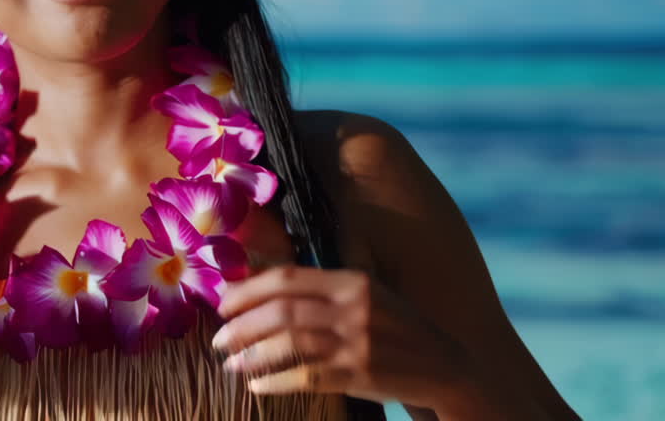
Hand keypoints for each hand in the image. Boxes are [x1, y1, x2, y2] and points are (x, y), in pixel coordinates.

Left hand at [212, 265, 470, 409]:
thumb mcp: (366, 294)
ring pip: (290, 344)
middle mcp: (355, 308)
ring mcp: (358, 343)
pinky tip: (257, 385)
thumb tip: (261, 282)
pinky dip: (275, 382)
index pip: (288, 278)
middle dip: (242, 324)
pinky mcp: (360, 375)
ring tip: (230, 363)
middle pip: (283, 311)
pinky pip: (306, 378)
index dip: (248, 289)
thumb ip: (323, 287)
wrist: (446, 366)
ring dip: (252, 354)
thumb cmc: (394, 328)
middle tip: (218, 337)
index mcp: (353, 280)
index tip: (222, 303)